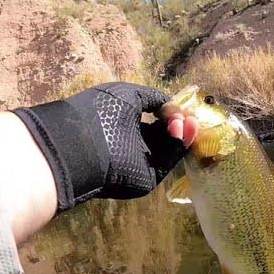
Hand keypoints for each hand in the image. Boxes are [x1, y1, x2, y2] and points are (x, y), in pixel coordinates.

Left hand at [13, 82, 197, 210]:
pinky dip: (178, 147)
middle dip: (179, 124)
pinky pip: (168, 162)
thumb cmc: (100, 113)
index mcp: (123, 125)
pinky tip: (184, 131)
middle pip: (164, 136)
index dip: (170, 113)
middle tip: (191, 116)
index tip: (183, 107)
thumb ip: (154, 98)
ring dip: (182, 134)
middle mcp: (132, 146)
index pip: (153, 121)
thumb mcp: (128, 95)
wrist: (82, 145)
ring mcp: (139, 163)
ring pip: (168, 149)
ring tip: (189, 122)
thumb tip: (173, 106)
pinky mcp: (146, 178)